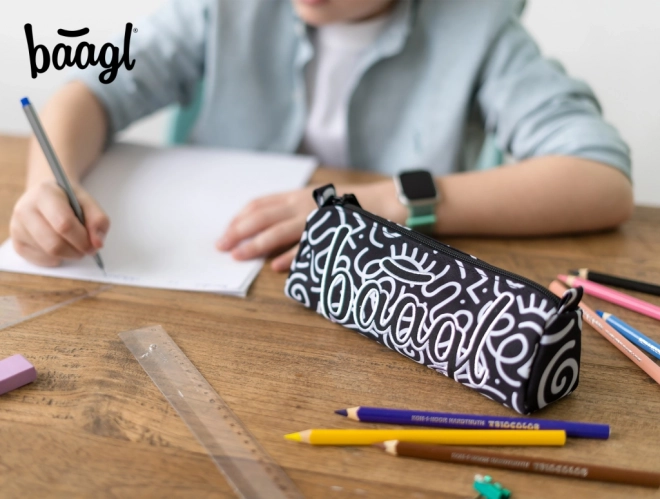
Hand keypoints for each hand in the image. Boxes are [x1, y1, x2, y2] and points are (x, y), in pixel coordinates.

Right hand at [10, 180, 109, 266]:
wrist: (47, 196)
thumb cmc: (69, 200)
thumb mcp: (88, 202)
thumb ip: (98, 220)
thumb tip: (97, 244)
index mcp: (44, 194)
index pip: (64, 224)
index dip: (83, 239)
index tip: (94, 244)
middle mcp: (25, 209)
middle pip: (54, 244)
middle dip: (76, 251)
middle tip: (86, 248)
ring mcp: (17, 227)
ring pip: (48, 254)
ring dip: (68, 255)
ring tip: (73, 243)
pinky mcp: (17, 242)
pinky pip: (41, 261)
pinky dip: (57, 259)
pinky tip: (60, 246)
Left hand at [217, 179, 404, 271]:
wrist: (387, 202)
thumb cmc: (350, 205)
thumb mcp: (318, 202)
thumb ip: (294, 212)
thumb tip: (270, 234)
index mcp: (298, 195)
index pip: (260, 204)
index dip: (240, 218)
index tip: (226, 232)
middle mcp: (304, 203)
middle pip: (262, 216)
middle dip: (238, 231)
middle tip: (221, 247)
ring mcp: (317, 217)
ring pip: (279, 230)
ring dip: (256, 244)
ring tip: (239, 256)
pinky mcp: (333, 231)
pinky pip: (308, 245)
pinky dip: (290, 256)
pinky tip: (276, 267)